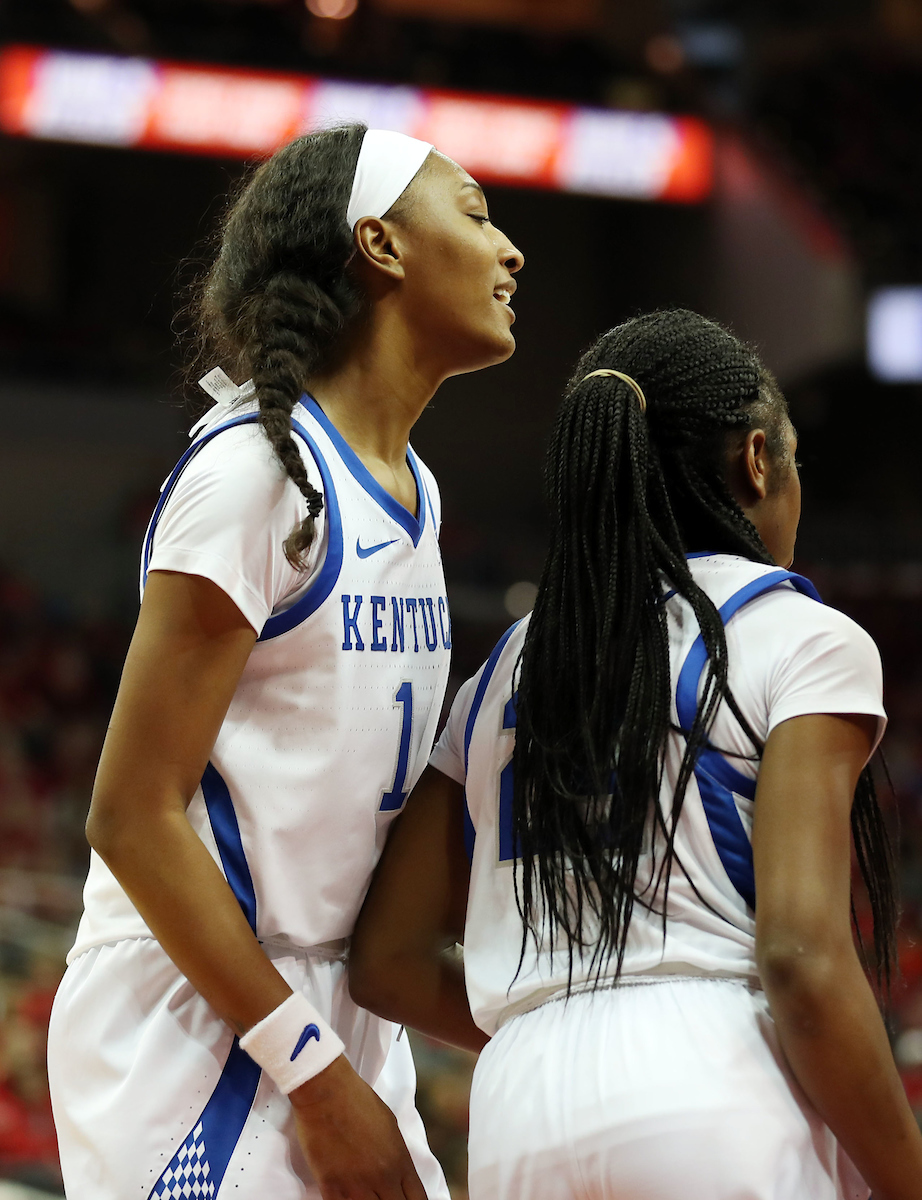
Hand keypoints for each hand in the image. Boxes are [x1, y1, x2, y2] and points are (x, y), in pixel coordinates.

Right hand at [290, 1054, 426, 1198]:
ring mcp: (356, 1185)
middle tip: (384, 1197)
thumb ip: (397, 1155)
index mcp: (400, 1161)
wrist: (327, 1090)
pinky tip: (346, 1196)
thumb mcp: (390, 1125)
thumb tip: (399, 1176)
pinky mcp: (331, 1187)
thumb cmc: (358, 1100)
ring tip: (366, 1195)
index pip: (418, 1199)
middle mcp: (382, 1178)